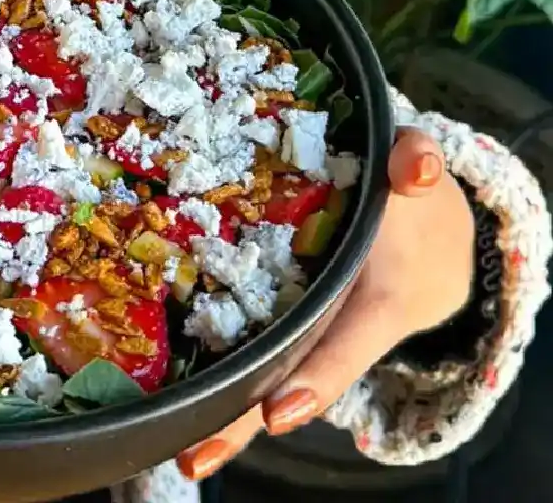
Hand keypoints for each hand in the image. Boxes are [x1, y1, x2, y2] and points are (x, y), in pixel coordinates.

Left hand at [176, 127, 474, 480]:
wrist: (437, 237)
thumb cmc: (418, 206)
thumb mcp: (421, 175)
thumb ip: (418, 161)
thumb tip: (417, 166)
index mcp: (379, 301)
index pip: (345, 347)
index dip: (314, 380)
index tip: (274, 415)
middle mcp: (341, 329)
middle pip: (292, 381)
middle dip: (245, 421)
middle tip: (193, 456)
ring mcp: (316, 334)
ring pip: (271, 376)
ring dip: (229, 412)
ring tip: (179, 448)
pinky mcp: (293, 326)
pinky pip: (259, 351)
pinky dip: (227, 375)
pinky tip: (179, 399)